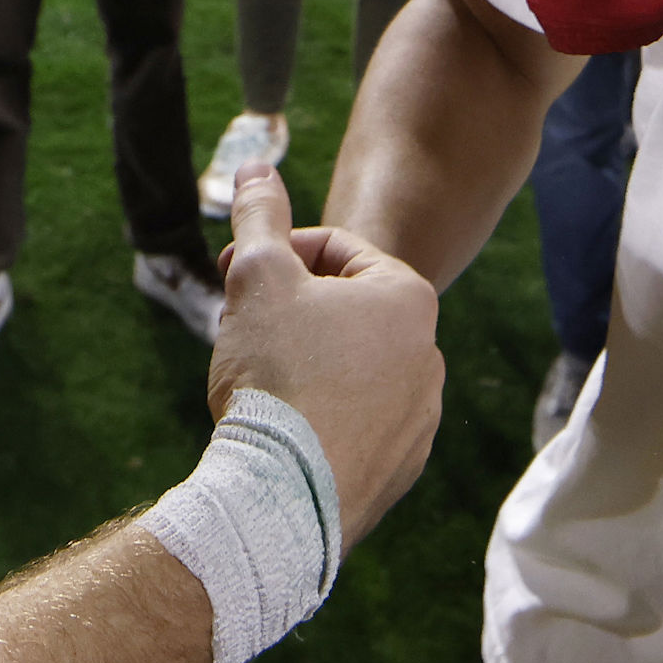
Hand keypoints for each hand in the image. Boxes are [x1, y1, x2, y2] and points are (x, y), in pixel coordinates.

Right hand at [207, 164, 439, 547]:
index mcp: (408, 299)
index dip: (275, 254)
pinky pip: (354, 424)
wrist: (282, 496)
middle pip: (343, 310)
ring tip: (256, 383)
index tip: (233, 275)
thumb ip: (259, 216)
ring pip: (350, 368)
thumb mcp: (258, 276)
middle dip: (288, 311)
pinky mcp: (400, 469)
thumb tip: (258, 167)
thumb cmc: (276, 373)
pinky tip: (280, 431)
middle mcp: (430, 356)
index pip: (335, 251)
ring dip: (304, 363)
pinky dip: (318, 417)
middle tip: (238, 328)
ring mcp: (420, 418)